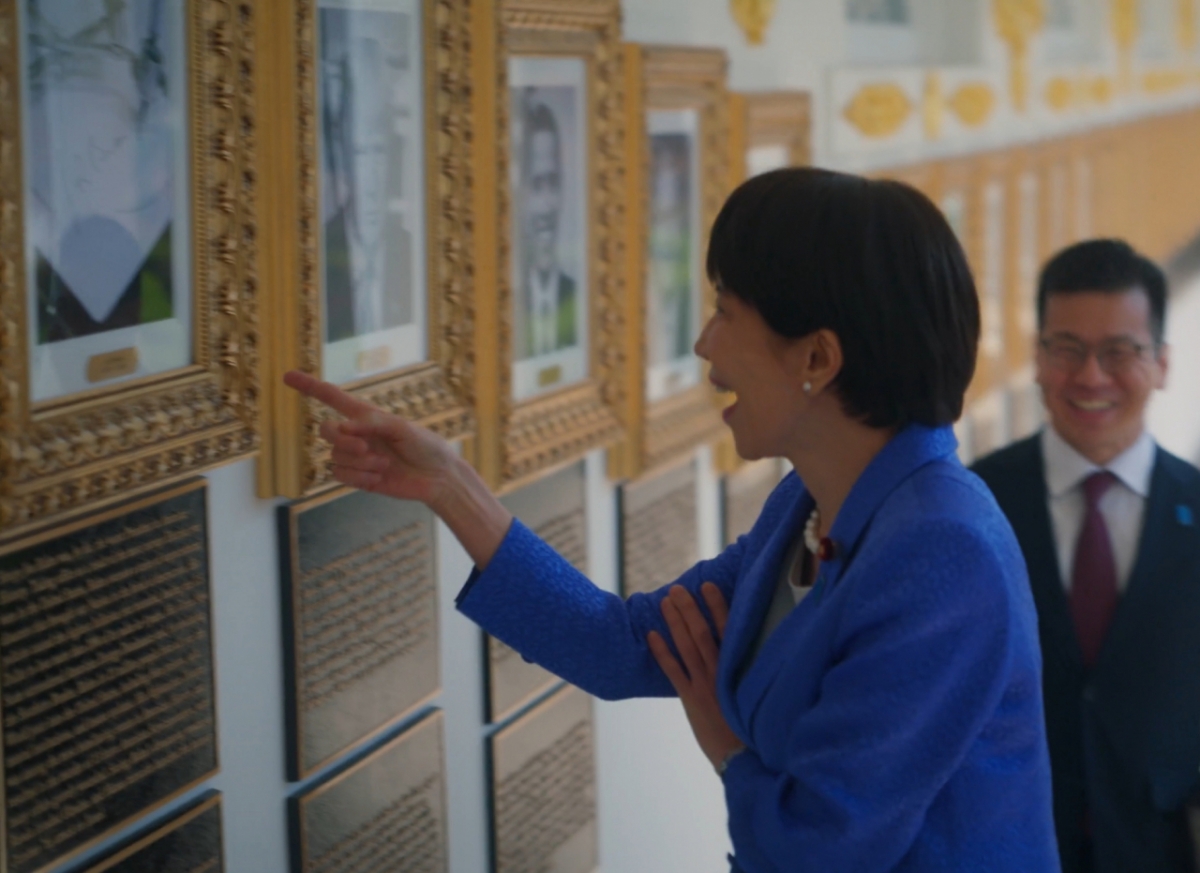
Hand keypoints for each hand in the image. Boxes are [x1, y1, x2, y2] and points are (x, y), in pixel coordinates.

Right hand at [283, 370, 457, 505]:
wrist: (437, 477)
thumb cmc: (425, 446)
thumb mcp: (403, 427)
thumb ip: (373, 424)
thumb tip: (343, 428)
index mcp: (366, 416)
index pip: (332, 398)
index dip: (309, 386)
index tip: (287, 376)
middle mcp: (357, 435)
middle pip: (325, 430)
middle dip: (341, 439)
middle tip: (365, 447)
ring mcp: (356, 457)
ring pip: (335, 456)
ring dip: (359, 462)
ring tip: (385, 465)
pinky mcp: (358, 478)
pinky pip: (340, 475)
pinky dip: (358, 477)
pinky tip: (379, 478)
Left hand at [647, 582, 744, 770]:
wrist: (745, 758)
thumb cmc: (754, 726)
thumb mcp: (756, 693)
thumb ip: (748, 670)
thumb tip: (741, 648)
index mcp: (739, 668)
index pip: (728, 630)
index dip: (717, 607)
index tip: (708, 586)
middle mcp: (721, 672)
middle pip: (702, 633)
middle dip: (689, 608)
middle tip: (678, 588)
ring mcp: (704, 685)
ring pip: (686, 647)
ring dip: (674, 622)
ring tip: (666, 602)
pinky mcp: (691, 700)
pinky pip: (673, 671)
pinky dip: (662, 652)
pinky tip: (652, 635)